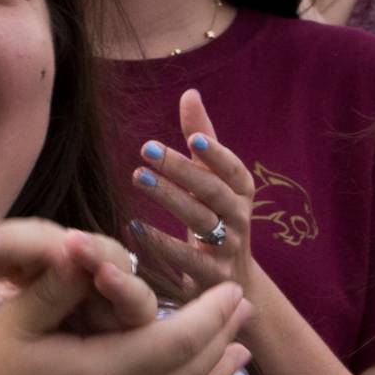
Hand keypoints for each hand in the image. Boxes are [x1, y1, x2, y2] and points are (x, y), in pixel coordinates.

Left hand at [0, 217, 157, 334]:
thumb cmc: (32, 341)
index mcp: (30, 259)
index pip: (7, 241)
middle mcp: (71, 261)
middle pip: (48, 240)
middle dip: (16, 241)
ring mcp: (108, 281)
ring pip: (98, 254)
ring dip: (82, 249)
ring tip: (63, 243)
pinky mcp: (137, 311)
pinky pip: (134, 295)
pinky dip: (122, 284)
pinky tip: (103, 276)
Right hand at [0, 253, 252, 374]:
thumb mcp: (10, 321)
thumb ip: (56, 286)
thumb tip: (85, 244)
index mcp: (97, 373)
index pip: (176, 339)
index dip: (209, 314)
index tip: (230, 288)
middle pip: (190, 373)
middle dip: (222, 338)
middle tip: (246, 308)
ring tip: (243, 353)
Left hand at [124, 89, 257, 307]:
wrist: (230, 281)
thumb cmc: (216, 218)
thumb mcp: (213, 180)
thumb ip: (202, 138)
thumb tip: (189, 93)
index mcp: (241, 192)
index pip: (232, 170)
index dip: (216, 154)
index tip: (192, 137)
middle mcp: (240, 219)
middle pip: (213, 192)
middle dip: (182, 170)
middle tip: (146, 150)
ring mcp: (227, 249)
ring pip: (200, 221)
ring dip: (169, 198)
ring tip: (137, 177)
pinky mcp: (210, 277)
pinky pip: (186, 260)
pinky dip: (160, 244)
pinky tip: (133, 226)